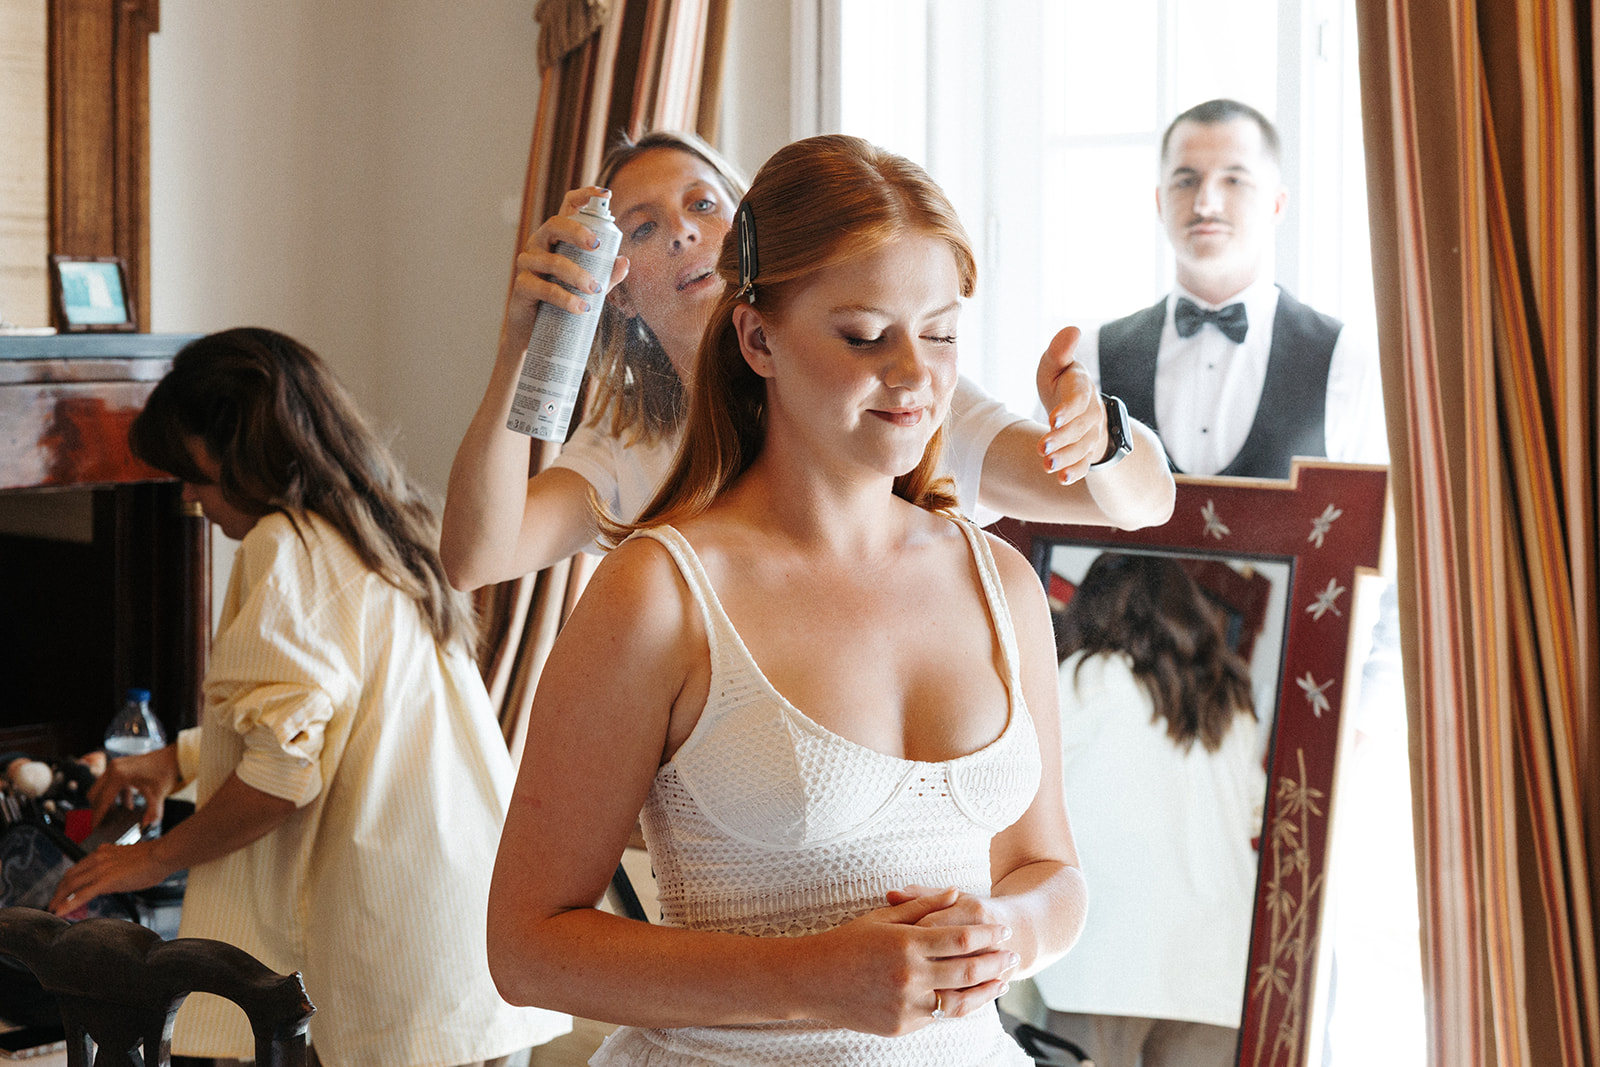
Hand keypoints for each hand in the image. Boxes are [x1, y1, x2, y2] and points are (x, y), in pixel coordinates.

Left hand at [47, 838, 170, 915]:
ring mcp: (100, 869)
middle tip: (54, 903)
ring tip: (54, 909)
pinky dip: (69, 904)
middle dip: (59, 891)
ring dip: (59, 898)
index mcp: (102, 853)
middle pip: (69, 876)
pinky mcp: (106, 880)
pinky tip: (61, 912)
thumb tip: (112, 878)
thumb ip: (114, 866)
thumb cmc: (153, 859)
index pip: (77, 868)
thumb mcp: (127, 859)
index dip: (66, 882)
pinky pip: (82, 894)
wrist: (162, 855)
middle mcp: (97, 858)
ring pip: (71, 885)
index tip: (63, 891)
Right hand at [88, 745, 179, 828]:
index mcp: (119, 775)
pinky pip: (111, 785)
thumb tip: (147, 825)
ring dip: (108, 803)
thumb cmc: (166, 772)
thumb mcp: (159, 794)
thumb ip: (153, 812)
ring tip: (117, 817)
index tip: (95, 827)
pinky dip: (116, 796)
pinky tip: (128, 806)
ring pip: (102, 789)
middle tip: (105, 823)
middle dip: (100, 809)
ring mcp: (115, 766)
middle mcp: (113, 769)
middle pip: (96, 794)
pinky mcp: (120, 767)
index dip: (99, 815)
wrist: (175, 757)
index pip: (103, 799)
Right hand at [505, 186, 631, 341]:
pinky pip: (544, 288)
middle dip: (577, 232)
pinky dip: (565, 298)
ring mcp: (528, 264)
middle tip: (597, 246)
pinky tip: (582, 307)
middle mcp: (539, 244)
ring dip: (577, 275)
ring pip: (553, 262)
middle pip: (555, 225)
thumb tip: (624, 262)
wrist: (536, 331)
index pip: (567, 207)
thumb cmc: (563, 301)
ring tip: (595, 291)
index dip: (584, 195)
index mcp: (557, 238)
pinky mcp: (522, 286)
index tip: (605, 193)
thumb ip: (606, 275)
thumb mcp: (588, 287)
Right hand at [802, 889, 1017, 1036]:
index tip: (1003, 930)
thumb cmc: (846, 942)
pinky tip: (969, 997)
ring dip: (985, 991)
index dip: (987, 934)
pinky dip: (956, 1006)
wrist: (812, 980)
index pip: (961, 939)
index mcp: (906, 944)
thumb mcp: (882, 917)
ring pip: (959, 1001)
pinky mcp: (901, 1026)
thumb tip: (956, 893)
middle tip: (1013, 955)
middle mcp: (909, 976)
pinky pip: (937, 1016)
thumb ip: (923, 906)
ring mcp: (905, 1005)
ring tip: (1001, 982)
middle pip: (968, 970)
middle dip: (995, 962)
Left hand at [1034, 326, 1109, 483]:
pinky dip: (1076, 472)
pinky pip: (1086, 463)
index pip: (1079, 398)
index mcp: (1082, 387)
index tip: (1053, 419)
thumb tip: (1072, 329)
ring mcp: (1092, 433)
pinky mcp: (1088, 450)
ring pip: (1083, 448)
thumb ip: (1060, 351)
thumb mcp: (1055, 365)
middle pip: (1081, 427)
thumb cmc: (1060, 381)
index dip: (1069, 409)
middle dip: (1062, 439)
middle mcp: (1091, 411)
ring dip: (1066, 458)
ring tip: (1047, 465)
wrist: (1076, 406)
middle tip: (1042, 448)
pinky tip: (1062, 479)